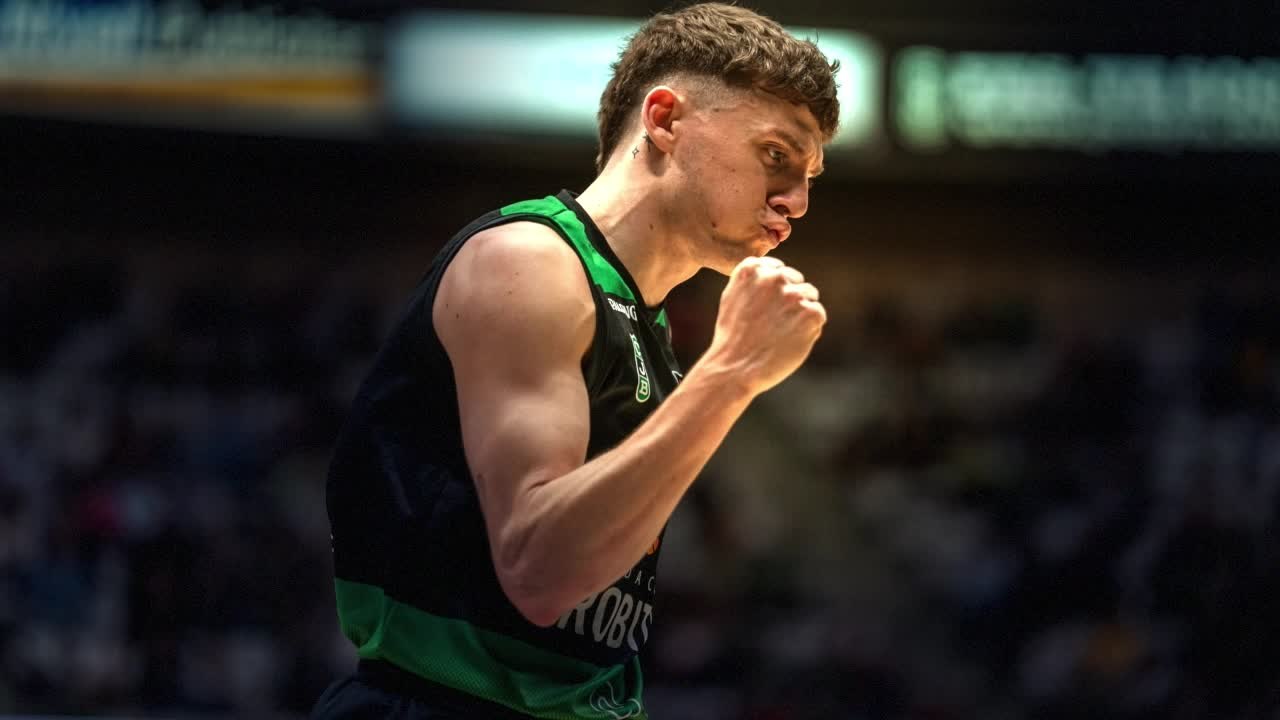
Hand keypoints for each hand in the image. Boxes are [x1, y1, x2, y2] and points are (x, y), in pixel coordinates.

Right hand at [703, 256, 826, 395]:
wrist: (735, 369)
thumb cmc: (732, 338)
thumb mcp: (732, 298)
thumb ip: (753, 281)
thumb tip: (776, 272)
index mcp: (752, 269)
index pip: (777, 268)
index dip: (774, 291)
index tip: (763, 309)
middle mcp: (773, 277)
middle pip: (796, 280)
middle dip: (789, 299)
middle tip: (772, 324)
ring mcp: (793, 295)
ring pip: (810, 296)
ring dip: (801, 313)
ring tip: (780, 333)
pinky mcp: (810, 313)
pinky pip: (818, 315)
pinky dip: (809, 329)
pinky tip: (789, 340)